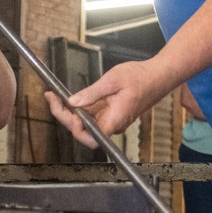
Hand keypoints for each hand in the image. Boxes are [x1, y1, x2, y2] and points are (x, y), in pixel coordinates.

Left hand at [46, 60, 175, 147]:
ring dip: (70, 113)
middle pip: (84, 131)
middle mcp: (113, 124)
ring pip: (86, 124)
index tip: (63, 110)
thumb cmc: (141, 77)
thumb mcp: (112, 80)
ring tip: (55, 97)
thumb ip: (91, 93)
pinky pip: (92, 116)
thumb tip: (73, 103)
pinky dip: (79, 108)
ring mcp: (112, 120)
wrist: (159, 76)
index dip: (74, 128)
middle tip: (52, 99)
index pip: (91, 137)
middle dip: (65, 117)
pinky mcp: (111, 114)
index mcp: (115, 119)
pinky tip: (70, 98)